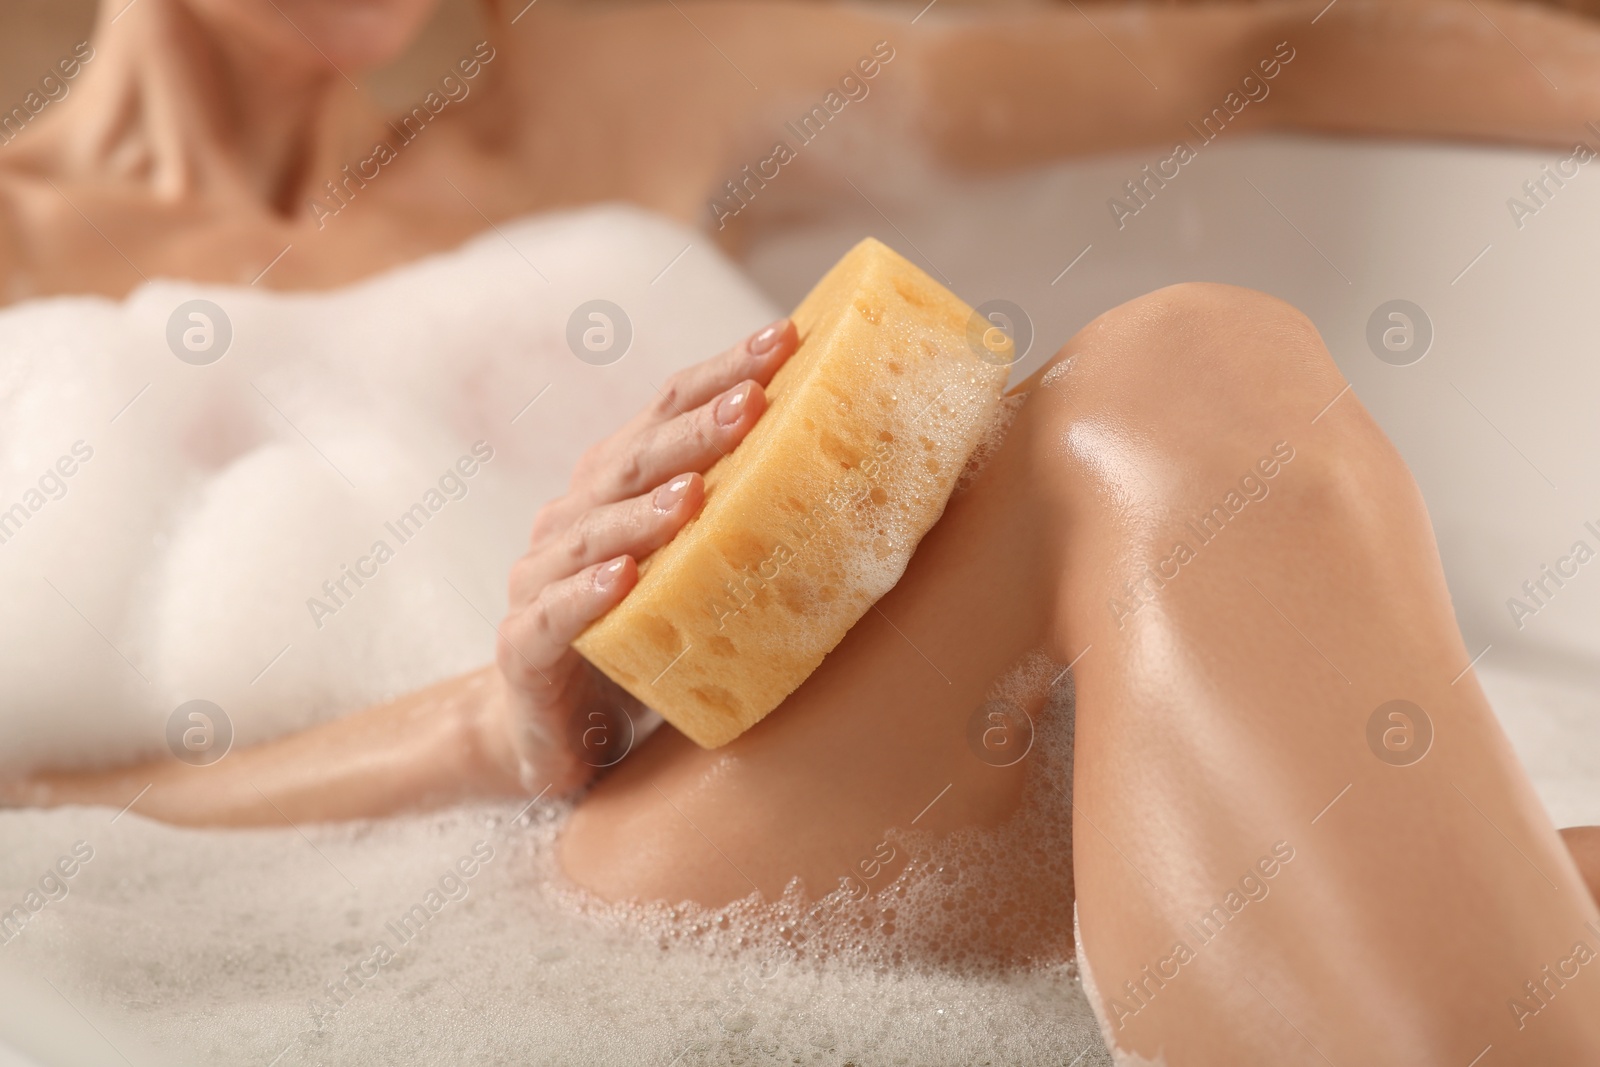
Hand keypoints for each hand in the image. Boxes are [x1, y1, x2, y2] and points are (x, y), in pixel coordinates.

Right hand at [481, 317, 798, 794]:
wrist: (558, 732)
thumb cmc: (647, 641)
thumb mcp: (704, 575)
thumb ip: (751, 527)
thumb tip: (872, 487)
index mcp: (615, 487)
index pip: (667, 413)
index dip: (720, 374)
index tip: (784, 339)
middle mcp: (572, 518)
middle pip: (633, 461)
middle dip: (694, 430)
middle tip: (753, 403)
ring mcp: (540, 579)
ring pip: (592, 534)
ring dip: (644, 511)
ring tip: (694, 493)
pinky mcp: (524, 645)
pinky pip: (555, 615)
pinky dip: (586, 595)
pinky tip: (623, 580)